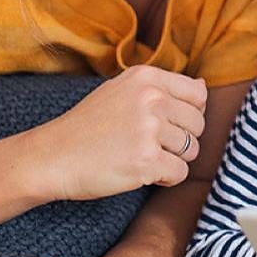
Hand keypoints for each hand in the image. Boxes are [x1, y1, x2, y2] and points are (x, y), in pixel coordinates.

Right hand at [30, 65, 206, 200]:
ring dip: (172, 159)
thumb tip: (204, 86)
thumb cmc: (88, 126)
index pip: (198, 95)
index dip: (189, 115)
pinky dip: (165, 179)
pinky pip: (180, 173)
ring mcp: (149, 129)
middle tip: (150, 146)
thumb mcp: (121, 91)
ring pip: (191, 150)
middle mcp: (152, 99)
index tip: (166, 125)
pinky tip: (142, 173)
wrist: (52, 156)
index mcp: (147, 78)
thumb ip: (161, 88)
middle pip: (198, 124)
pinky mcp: (146, 161)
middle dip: (181, 140)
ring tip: (142, 157)